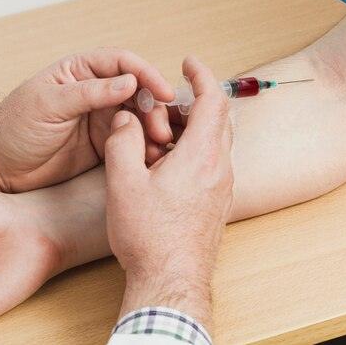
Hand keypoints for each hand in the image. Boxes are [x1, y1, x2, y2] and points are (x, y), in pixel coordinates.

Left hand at [0, 48, 173, 191]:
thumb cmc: (14, 126)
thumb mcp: (49, 104)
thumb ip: (90, 93)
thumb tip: (130, 81)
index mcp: (81, 71)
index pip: (122, 63)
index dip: (146, 74)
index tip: (164, 93)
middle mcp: (96, 91)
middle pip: (138, 91)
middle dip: (154, 107)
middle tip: (161, 130)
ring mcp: (101, 118)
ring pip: (138, 117)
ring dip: (152, 129)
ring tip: (158, 146)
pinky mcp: (103, 144)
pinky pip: (130, 141)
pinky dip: (143, 148)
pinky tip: (149, 158)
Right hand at [104, 56, 233, 328]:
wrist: (170, 282)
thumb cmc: (149, 236)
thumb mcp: (124, 182)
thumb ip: (123, 141)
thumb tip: (126, 119)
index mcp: (202, 155)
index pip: (213, 99)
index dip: (201, 74)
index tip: (187, 62)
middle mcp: (220, 168)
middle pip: (216, 119)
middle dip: (190, 105)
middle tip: (161, 108)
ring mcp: (222, 188)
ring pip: (214, 143)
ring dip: (189, 131)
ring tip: (157, 141)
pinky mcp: (217, 204)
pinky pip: (211, 165)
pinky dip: (193, 152)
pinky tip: (165, 168)